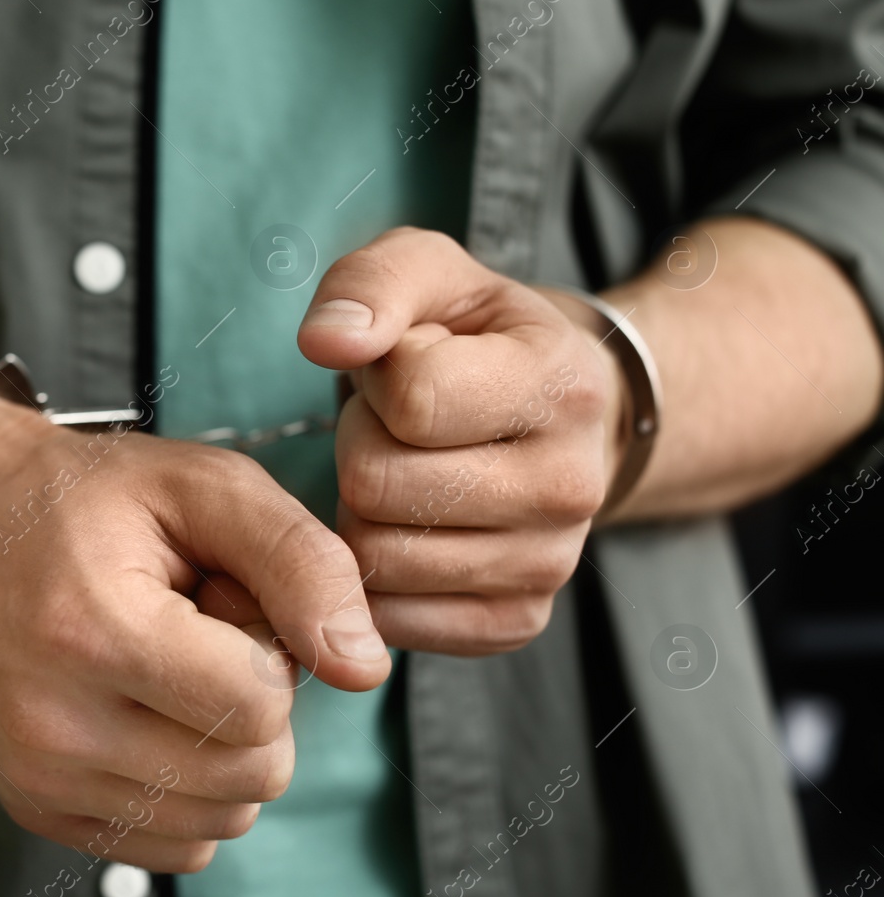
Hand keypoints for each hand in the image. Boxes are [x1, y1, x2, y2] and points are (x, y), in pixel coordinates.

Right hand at [0, 392, 389, 870]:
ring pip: (224, 818)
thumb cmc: (91, 501)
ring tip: (166, 667)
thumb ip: (304, 564)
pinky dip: (189, 786)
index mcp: (93, 632)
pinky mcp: (36, 809)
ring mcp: (39, 778)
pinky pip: (180, 844)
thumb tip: (366, 670)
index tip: (220, 601)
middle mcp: (54, 724)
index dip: (270, 649)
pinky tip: (146, 712)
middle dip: (254, 702)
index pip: (260, 708)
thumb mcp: (208, 489)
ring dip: (224, 746)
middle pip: (251, 774)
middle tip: (194, 632)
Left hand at [297, 227, 623, 654]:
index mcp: (562, 384)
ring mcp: (551, 564)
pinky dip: (376, 576)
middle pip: (376, 485)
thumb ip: (371, 285)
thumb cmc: (475, 336)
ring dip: (362, 510)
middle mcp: (570, 485)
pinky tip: (408, 527)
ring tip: (405, 469)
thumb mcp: (430, 275)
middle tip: (395, 426)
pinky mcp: (518, 621)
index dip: (379, 377)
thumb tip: (325, 342)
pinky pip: (390, 617)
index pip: (413, 399)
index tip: (404, 366)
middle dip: (359, 445)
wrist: (558, 414)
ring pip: (374, 557)